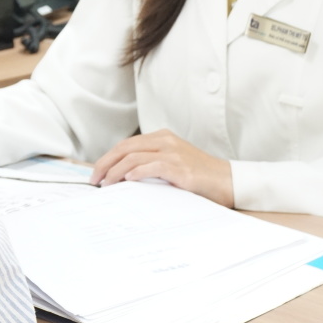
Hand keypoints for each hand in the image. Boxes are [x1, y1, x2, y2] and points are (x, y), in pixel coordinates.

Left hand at [89, 129, 234, 206]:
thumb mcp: (173, 163)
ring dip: (115, 171)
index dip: (108, 158)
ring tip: (106, 184)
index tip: (97, 173)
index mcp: (162, 138)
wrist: (227, 182)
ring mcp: (174, 153)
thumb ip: (151, 164)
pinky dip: (136, 172)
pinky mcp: (181, 168)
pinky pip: (152, 166)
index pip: (126, 144)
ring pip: (134, 157)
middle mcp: (166, 141)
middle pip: (125, 148)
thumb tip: (121, 177)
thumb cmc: (199, 177)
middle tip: (94, 180)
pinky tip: (127, 180)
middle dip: (105, 164)